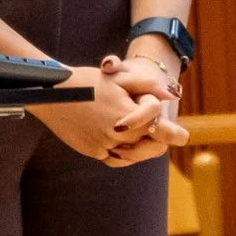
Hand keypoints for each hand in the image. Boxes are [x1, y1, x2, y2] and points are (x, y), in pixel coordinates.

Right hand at [27, 67, 187, 165]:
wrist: (52, 95)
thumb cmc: (87, 81)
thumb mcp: (120, 78)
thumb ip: (148, 87)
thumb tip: (172, 97)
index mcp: (125, 116)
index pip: (156, 129)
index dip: (170, 131)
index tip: (183, 135)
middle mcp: (115, 135)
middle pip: (147, 144)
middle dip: (155, 136)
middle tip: (163, 131)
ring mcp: (102, 146)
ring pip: (132, 154)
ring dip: (141, 147)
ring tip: (147, 137)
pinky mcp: (92, 152)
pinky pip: (115, 158)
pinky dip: (124, 153)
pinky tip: (126, 142)